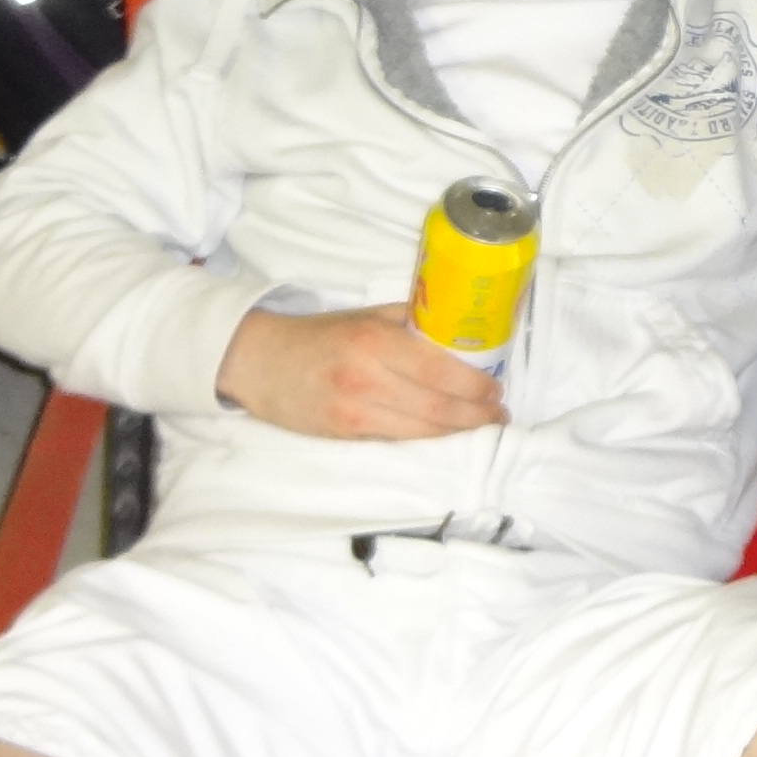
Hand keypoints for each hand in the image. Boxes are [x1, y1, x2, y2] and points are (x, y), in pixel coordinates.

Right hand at [215, 304, 505, 440]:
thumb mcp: (365, 316)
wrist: (258, 362)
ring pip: (420, 432)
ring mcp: (354, 412)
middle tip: (498, 415)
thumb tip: (460, 329)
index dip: (475, 387)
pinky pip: (396, 441)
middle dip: (475, 417)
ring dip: (457, 433)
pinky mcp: (344, 434)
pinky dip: (426, 441)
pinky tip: (444, 436)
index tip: (497, 391)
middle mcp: (366, 378)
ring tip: (481, 427)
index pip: (439, 370)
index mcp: (374, 341)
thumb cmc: (318, 336)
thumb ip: (411, 321)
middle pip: (436, 408)